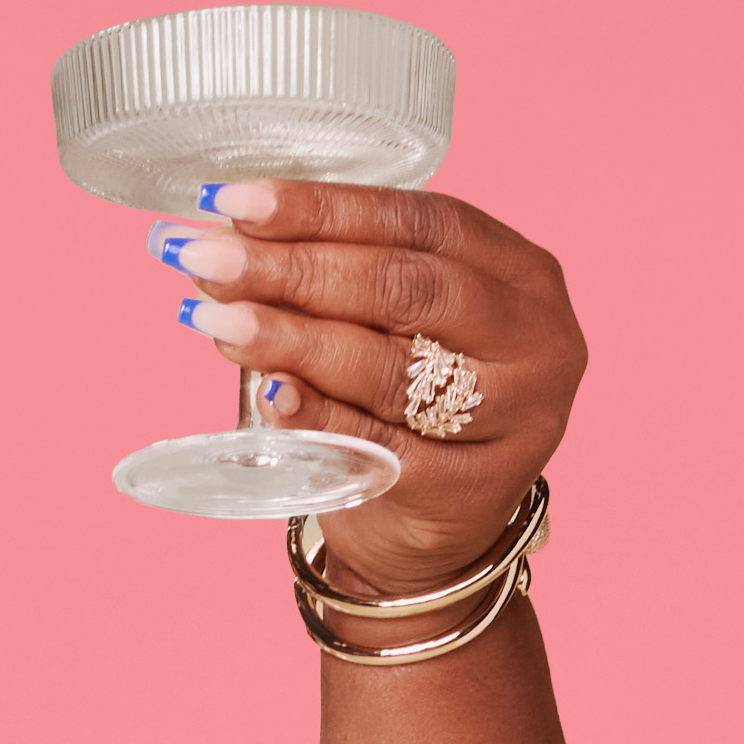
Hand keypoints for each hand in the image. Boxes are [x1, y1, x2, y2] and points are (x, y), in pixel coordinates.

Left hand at [152, 180, 584, 602]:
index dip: (323, 209)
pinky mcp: (473, 489)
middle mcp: (534, 337)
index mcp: (521, 272)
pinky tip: (265, 390)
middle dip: (294, 270)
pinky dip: (318, 415)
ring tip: (216, 319)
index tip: (236, 202)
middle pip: (403, 289)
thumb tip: (226, 238)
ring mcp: (515, 417)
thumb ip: (343, 279)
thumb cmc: (412, 409)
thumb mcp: (401, 325)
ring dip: (292, 338)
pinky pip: (380, 444)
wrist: (436, 540)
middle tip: (209, 261)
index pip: (417, 220)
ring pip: (391, 366)